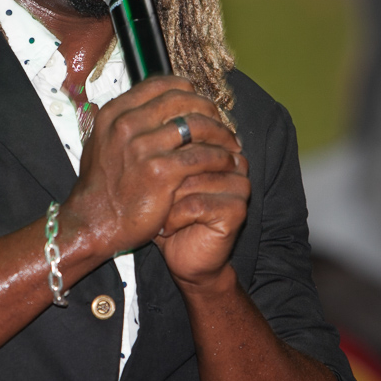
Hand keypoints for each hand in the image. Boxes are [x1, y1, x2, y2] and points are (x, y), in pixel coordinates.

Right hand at [62, 76, 245, 265]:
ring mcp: (144, 148)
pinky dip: (220, 157)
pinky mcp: (162, 172)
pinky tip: (227, 162)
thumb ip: (122, 120)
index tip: (198, 100)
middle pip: (182, 100)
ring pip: (198, 126)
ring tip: (230, 143)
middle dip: (208, 109)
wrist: (93, 222)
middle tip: (220, 122)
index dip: (186, 90)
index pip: (160, 84)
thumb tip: (147, 102)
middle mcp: (128, 125)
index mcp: (114, 113)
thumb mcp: (100, 142)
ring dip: (220, 133)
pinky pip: (202, 156)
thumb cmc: (100, 187)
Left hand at [153, 149, 249, 290]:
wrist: (185, 258)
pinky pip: (195, 205)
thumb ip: (162, 150)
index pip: (187, 135)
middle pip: (188, 155)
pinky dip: (173, 219)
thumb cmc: (169, 214)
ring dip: (165, 202)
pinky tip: (166, 229)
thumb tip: (141, 122)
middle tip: (151, 200)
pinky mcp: (236, 209)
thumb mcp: (161, 177)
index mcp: (218, 147)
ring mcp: (239, 185)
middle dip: (163, 181)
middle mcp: (234, 162)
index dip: (160, 158)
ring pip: (190, 180)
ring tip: (159, 216)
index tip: (147, 179)